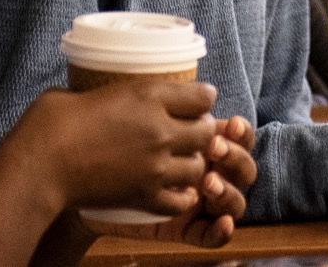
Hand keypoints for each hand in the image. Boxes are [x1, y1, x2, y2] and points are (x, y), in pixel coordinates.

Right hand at [10, 81, 219, 227]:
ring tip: (178, 161)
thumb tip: (104, 94)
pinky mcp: (143, 195)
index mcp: (147, 95)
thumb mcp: (84, 90)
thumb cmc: (52, 122)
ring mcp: (154, 166)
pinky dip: (180, 196)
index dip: (202, 97)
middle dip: (201, 131)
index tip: (195, 100)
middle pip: (206, 131)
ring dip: (191, 164)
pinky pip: (180, 201)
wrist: (39, 165)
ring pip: (198, 167)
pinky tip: (170, 189)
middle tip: (187, 132)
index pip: (203, 95)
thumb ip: (108, 92)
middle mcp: (159, 130)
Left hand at [98, 116, 256, 247]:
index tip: (229, 124)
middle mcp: (208, 172)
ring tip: (208, 184)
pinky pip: (210, 235)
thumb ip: (172, 102)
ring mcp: (198, 202)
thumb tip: (203, 91)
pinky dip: (220, 231)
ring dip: (227, 193)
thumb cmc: (113, 138)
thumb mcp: (143, 110)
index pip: (238, 138)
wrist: (84, 174)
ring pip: (235, 203)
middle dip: (234, 159)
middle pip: (243, 169)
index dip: (241, 133)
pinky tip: (222, 223)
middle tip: (213, 150)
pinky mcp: (184, 227)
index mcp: (203, 143)